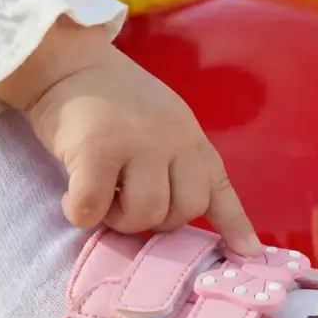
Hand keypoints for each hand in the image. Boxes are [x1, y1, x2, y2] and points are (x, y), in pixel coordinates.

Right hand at [0, 18, 259, 255]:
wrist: (68, 64)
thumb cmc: (112, 102)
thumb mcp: (164, 124)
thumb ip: (178, 162)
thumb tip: (183, 212)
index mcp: (190, 139)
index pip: (218, 188)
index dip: (235, 226)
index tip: (248, 254)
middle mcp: (172, 140)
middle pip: (181, 213)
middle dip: (151, 221)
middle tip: (122, 200)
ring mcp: (136, 144)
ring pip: (143, 215)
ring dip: (116, 220)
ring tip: (100, 195)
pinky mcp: (96, 150)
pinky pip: (93, 211)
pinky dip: (80, 213)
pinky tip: (71, 196)